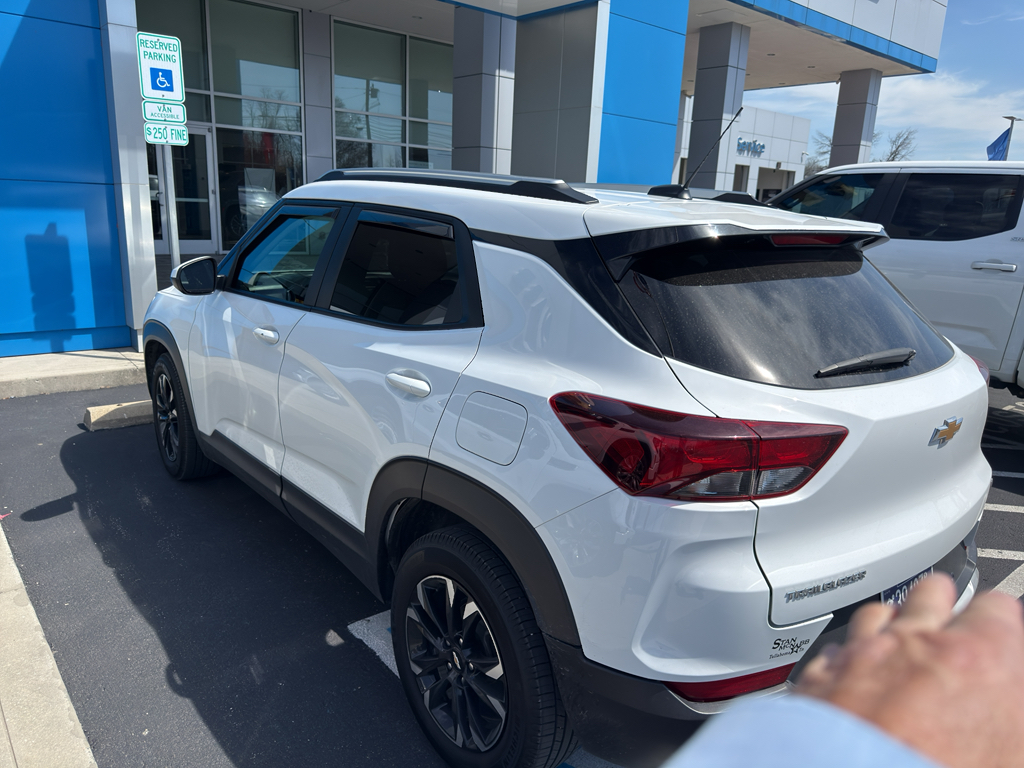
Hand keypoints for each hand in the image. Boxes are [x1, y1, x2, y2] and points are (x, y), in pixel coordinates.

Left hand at [797, 574, 1023, 767]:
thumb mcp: (1010, 751)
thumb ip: (1011, 719)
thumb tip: (1009, 709)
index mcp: (981, 659)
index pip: (1001, 610)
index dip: (1004, 623)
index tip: (1005, 633)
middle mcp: (916, 644)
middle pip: (933, 595)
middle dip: (945, 607)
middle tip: (953, 626)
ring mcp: (861, 655)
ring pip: (879, 613)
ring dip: (893, 624)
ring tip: (902, 641)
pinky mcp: (819, 677)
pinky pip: (837, 647)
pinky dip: (849, 655)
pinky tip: (853, 673)